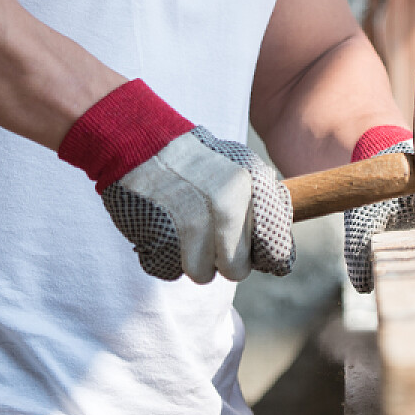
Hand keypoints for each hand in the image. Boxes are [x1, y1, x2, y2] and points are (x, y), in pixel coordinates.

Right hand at [59, 80, 293, 282]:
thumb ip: (257, 204)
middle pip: (236, 269)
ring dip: (190, 260)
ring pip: (202, 274)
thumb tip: (277, 257)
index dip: (260, 258)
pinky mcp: (162, 235)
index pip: (275, 251)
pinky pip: (170, 270)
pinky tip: (161, 228)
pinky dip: (163, 257)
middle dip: (220, 260)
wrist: (138, 140)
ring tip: (179, 228)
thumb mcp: (235, 168)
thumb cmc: (189, 161)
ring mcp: (194, 222)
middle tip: (205, 238)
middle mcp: (228, 205)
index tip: (248, 252)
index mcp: (251, 186)